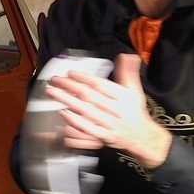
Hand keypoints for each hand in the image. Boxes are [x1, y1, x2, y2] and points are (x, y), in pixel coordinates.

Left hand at [45, 53, 173, 168]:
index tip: (70, 72)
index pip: (100, 84)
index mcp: (123, 97)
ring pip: (84, 110)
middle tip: (54, 80)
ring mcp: (109, 124)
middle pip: (88, 96)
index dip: (83, 77)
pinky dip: (72, 119)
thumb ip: (128, 73)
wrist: (142, 136)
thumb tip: (126, 56)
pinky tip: (61, 111)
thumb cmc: (135, 111)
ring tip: (52, 92)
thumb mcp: (135, 90)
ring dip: (65, 100)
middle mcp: (116, 110)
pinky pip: (85, 127)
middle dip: (69, 86)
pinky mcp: (103, 136)